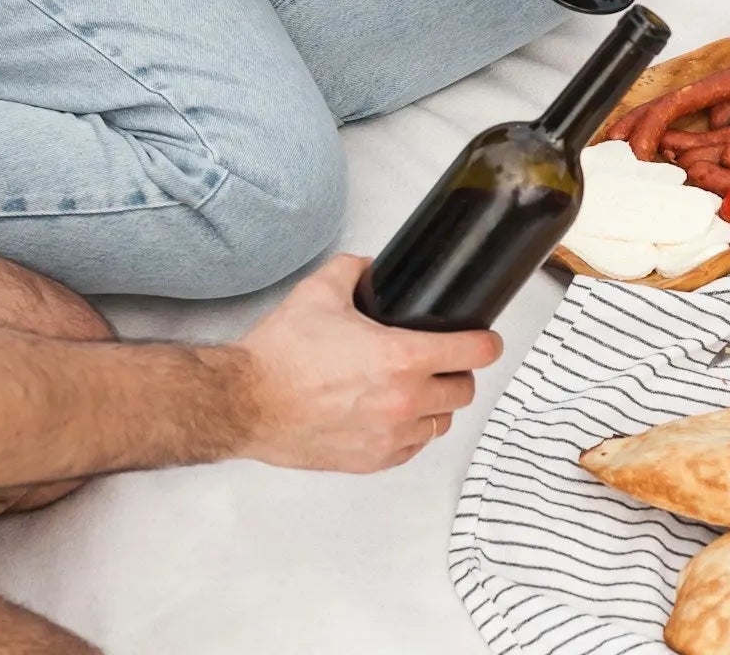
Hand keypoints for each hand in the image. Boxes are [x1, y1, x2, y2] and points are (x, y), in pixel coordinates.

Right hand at [234, 256, 502, 473]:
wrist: (244, 402)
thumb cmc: (279, 355)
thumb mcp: (320, 291)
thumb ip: (354, 271)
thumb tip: (370, 268)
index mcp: (401, 357)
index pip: (473, 353)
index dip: (485, 343)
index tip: (485, 341)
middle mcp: (403, 401)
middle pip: (463, 390)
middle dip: (458, 372)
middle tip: (442, 361)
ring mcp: (389, 436)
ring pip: (440, 423)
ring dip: (435, 405)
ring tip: (416, 389)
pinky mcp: (371, 460)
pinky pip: (412, 448)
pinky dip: (411, 433)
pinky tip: (394, 416)